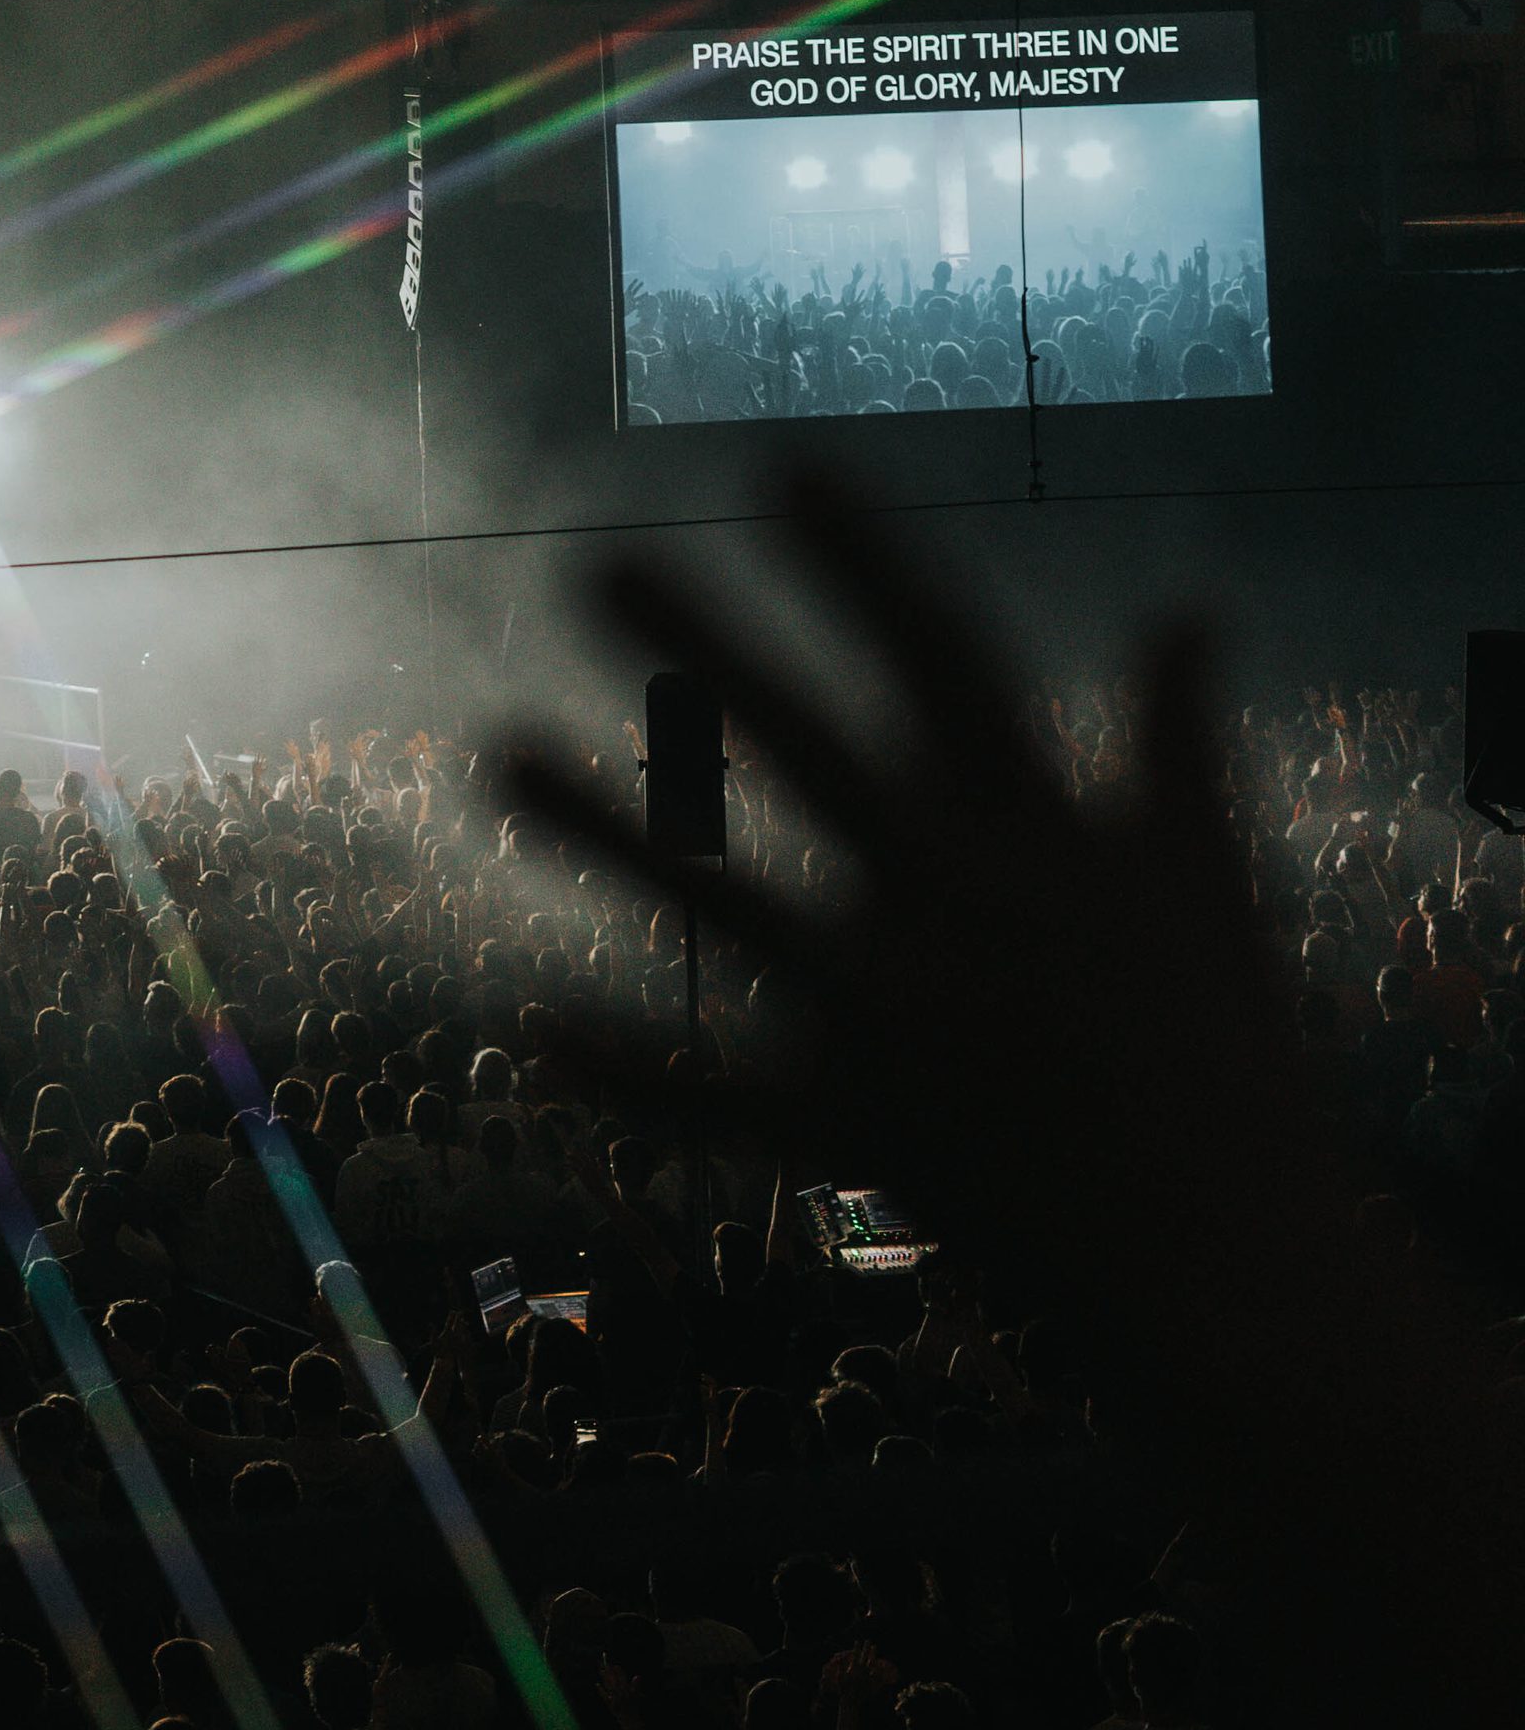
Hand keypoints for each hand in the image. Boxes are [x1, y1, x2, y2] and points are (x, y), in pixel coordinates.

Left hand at [495, 466, 1521, 1717]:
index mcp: (1046, 835)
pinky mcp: (859, 1127)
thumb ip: (1177, 742)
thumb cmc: (1224, 1058)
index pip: (947, 661)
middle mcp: (963, 905)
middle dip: (716, 652)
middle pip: (819, 752)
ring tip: (491, 752)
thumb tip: (1193, 615)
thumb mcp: (1206, 880)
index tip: (783, 463)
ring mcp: (903, 1018)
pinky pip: (722, 1099)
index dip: (866, 562)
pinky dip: (632, 1071)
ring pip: (730, 905)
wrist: (1238, 1266)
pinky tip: (529, 1032)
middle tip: (599, 562)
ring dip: (608, 832)